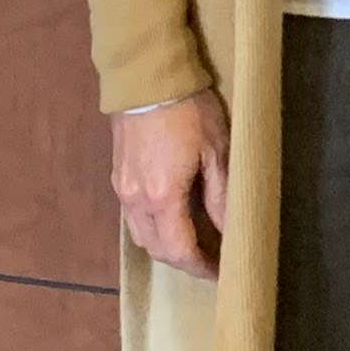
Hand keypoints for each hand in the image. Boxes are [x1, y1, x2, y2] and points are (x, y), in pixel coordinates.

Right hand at [111, 90, 230, 279]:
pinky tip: (174, 219)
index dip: (201, 267)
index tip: (222, 273)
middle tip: (213, 260)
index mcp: (162, 197)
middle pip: (157, 249)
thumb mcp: (216, 151)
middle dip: (184, 262)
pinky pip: (133, 217)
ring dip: (167, 247)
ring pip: (142, 236)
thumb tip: (231, 232)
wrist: (146, 77)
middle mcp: (135, 200)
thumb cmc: (188, 110)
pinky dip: (154, 227)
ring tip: (196, 243)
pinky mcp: (118, 176)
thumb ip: (221, 196)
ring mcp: (122, 189)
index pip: (180, 251)